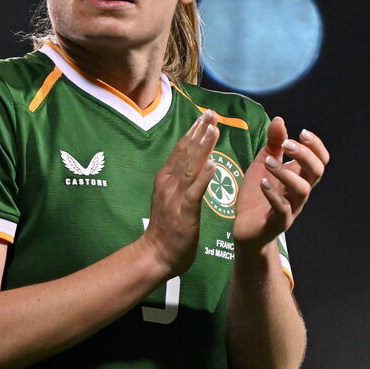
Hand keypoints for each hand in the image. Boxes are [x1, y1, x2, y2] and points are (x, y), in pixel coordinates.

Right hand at [141, 111, 219, 276]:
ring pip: (190, 166)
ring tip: (214, 129)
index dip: (193, 132)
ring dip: (203, 147)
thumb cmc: (166, 229)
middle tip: (212, 113)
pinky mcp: (183, 211)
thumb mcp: (169, 198)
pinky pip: (194, 191)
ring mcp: (175, 196)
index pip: (181, 150)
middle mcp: (168, 182)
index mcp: (166, 179)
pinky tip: (213, 165)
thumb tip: (190, 165)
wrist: (156, 255)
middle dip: (199, 131)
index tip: (204, 116)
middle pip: (185, 152)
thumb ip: (178, 182)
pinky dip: (203, 177)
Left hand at [233, 118, 328, 246]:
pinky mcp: (278, 222)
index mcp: (300, 176)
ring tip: (269, 162)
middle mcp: (300, 192)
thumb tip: (279, 119)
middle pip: (317, 172)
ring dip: (286, 173)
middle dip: (305, 154)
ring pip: (302, 190)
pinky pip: (282, 209)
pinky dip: (273, 194)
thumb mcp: (263, 163)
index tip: (302, 132)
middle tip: (287, 143)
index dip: (316, 146)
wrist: (246, 228)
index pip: (320, 160)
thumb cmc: (257, 194)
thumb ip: (273, 144)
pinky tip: (262, 183)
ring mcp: (291, 208)